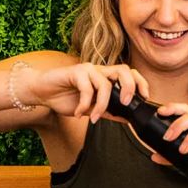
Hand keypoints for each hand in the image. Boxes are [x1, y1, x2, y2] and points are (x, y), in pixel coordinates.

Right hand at [22, 62, 149, 122]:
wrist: (42, 93)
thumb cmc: (66, 98)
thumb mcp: (91, 109)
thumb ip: (109, 111)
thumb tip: (127, 118)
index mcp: (106, 77)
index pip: (130, 73)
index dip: (141, 83)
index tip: (145, 98)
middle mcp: (100, 70)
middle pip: (124, 70)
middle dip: (130, 87)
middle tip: (126, 104)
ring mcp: (88, 69)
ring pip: (106, 83)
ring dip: (102, 104)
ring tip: (95, 117)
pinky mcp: (75, 71)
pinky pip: (87, 88)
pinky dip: (85, 104)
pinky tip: (80, 113)